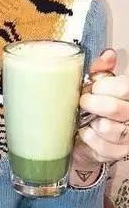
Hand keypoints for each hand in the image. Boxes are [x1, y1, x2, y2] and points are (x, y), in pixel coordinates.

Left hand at [73, 49, 128, 169]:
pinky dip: (88, 138)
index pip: (125, 86)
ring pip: (108, 128)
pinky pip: (100, 145)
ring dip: (90, 123)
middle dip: (92, 104)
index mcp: (128, 95)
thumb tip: (108, 55)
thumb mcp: (96, 85)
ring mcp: (127, 136)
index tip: (93, 87)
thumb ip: (101, 70)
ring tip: (85, 119)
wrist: (83, 137)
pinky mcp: (117, 152)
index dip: (104, 86)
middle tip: (83, 102)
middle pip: (115, 108)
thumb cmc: (92, 108)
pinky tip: (84, 132)